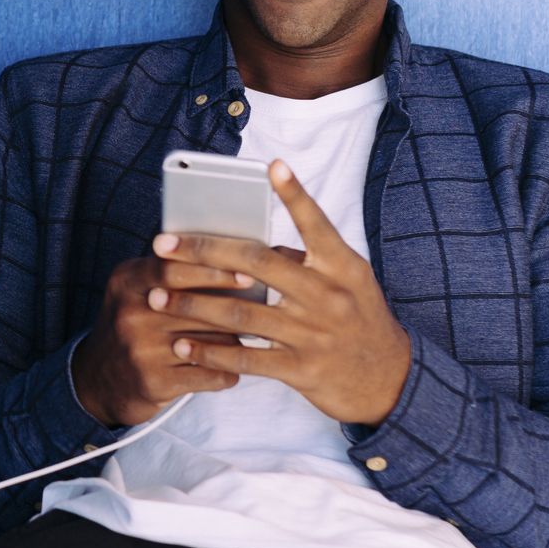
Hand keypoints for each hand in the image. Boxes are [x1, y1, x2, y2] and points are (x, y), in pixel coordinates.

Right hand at [73, 253, 252, 426]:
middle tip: (266, 308)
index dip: (213, 270)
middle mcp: (129, 315)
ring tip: (252, 337)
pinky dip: (228, 371)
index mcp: (126, 283)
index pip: (172, 268)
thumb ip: (170, 270)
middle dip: (236, 308)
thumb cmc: (132, 325)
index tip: (247, 273)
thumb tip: (231, 255)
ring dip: (236, 341)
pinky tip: (232, 367)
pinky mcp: (154, 382)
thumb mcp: (135, 289)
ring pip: (210, 342)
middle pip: (198, 307)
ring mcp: (140, 350)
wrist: (99, 379)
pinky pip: (210, 374)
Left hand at [149, 158, 411, 426]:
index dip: (295, 195)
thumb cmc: (358, 319)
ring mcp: (314, 334)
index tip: (272, 166)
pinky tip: (182, 344)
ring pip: (242, 312)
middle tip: (162, 244)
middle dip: (204, 252)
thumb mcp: (348, 282)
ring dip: (193, 303)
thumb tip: (253, 240)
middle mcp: (328, 295)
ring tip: (157, 295)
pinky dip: (210, 350)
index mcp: (343, 266)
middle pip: (257, 264)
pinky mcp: (301, 370)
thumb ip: (307, 260)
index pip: (316, 225)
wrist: (391, 381)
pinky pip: (246, 357)